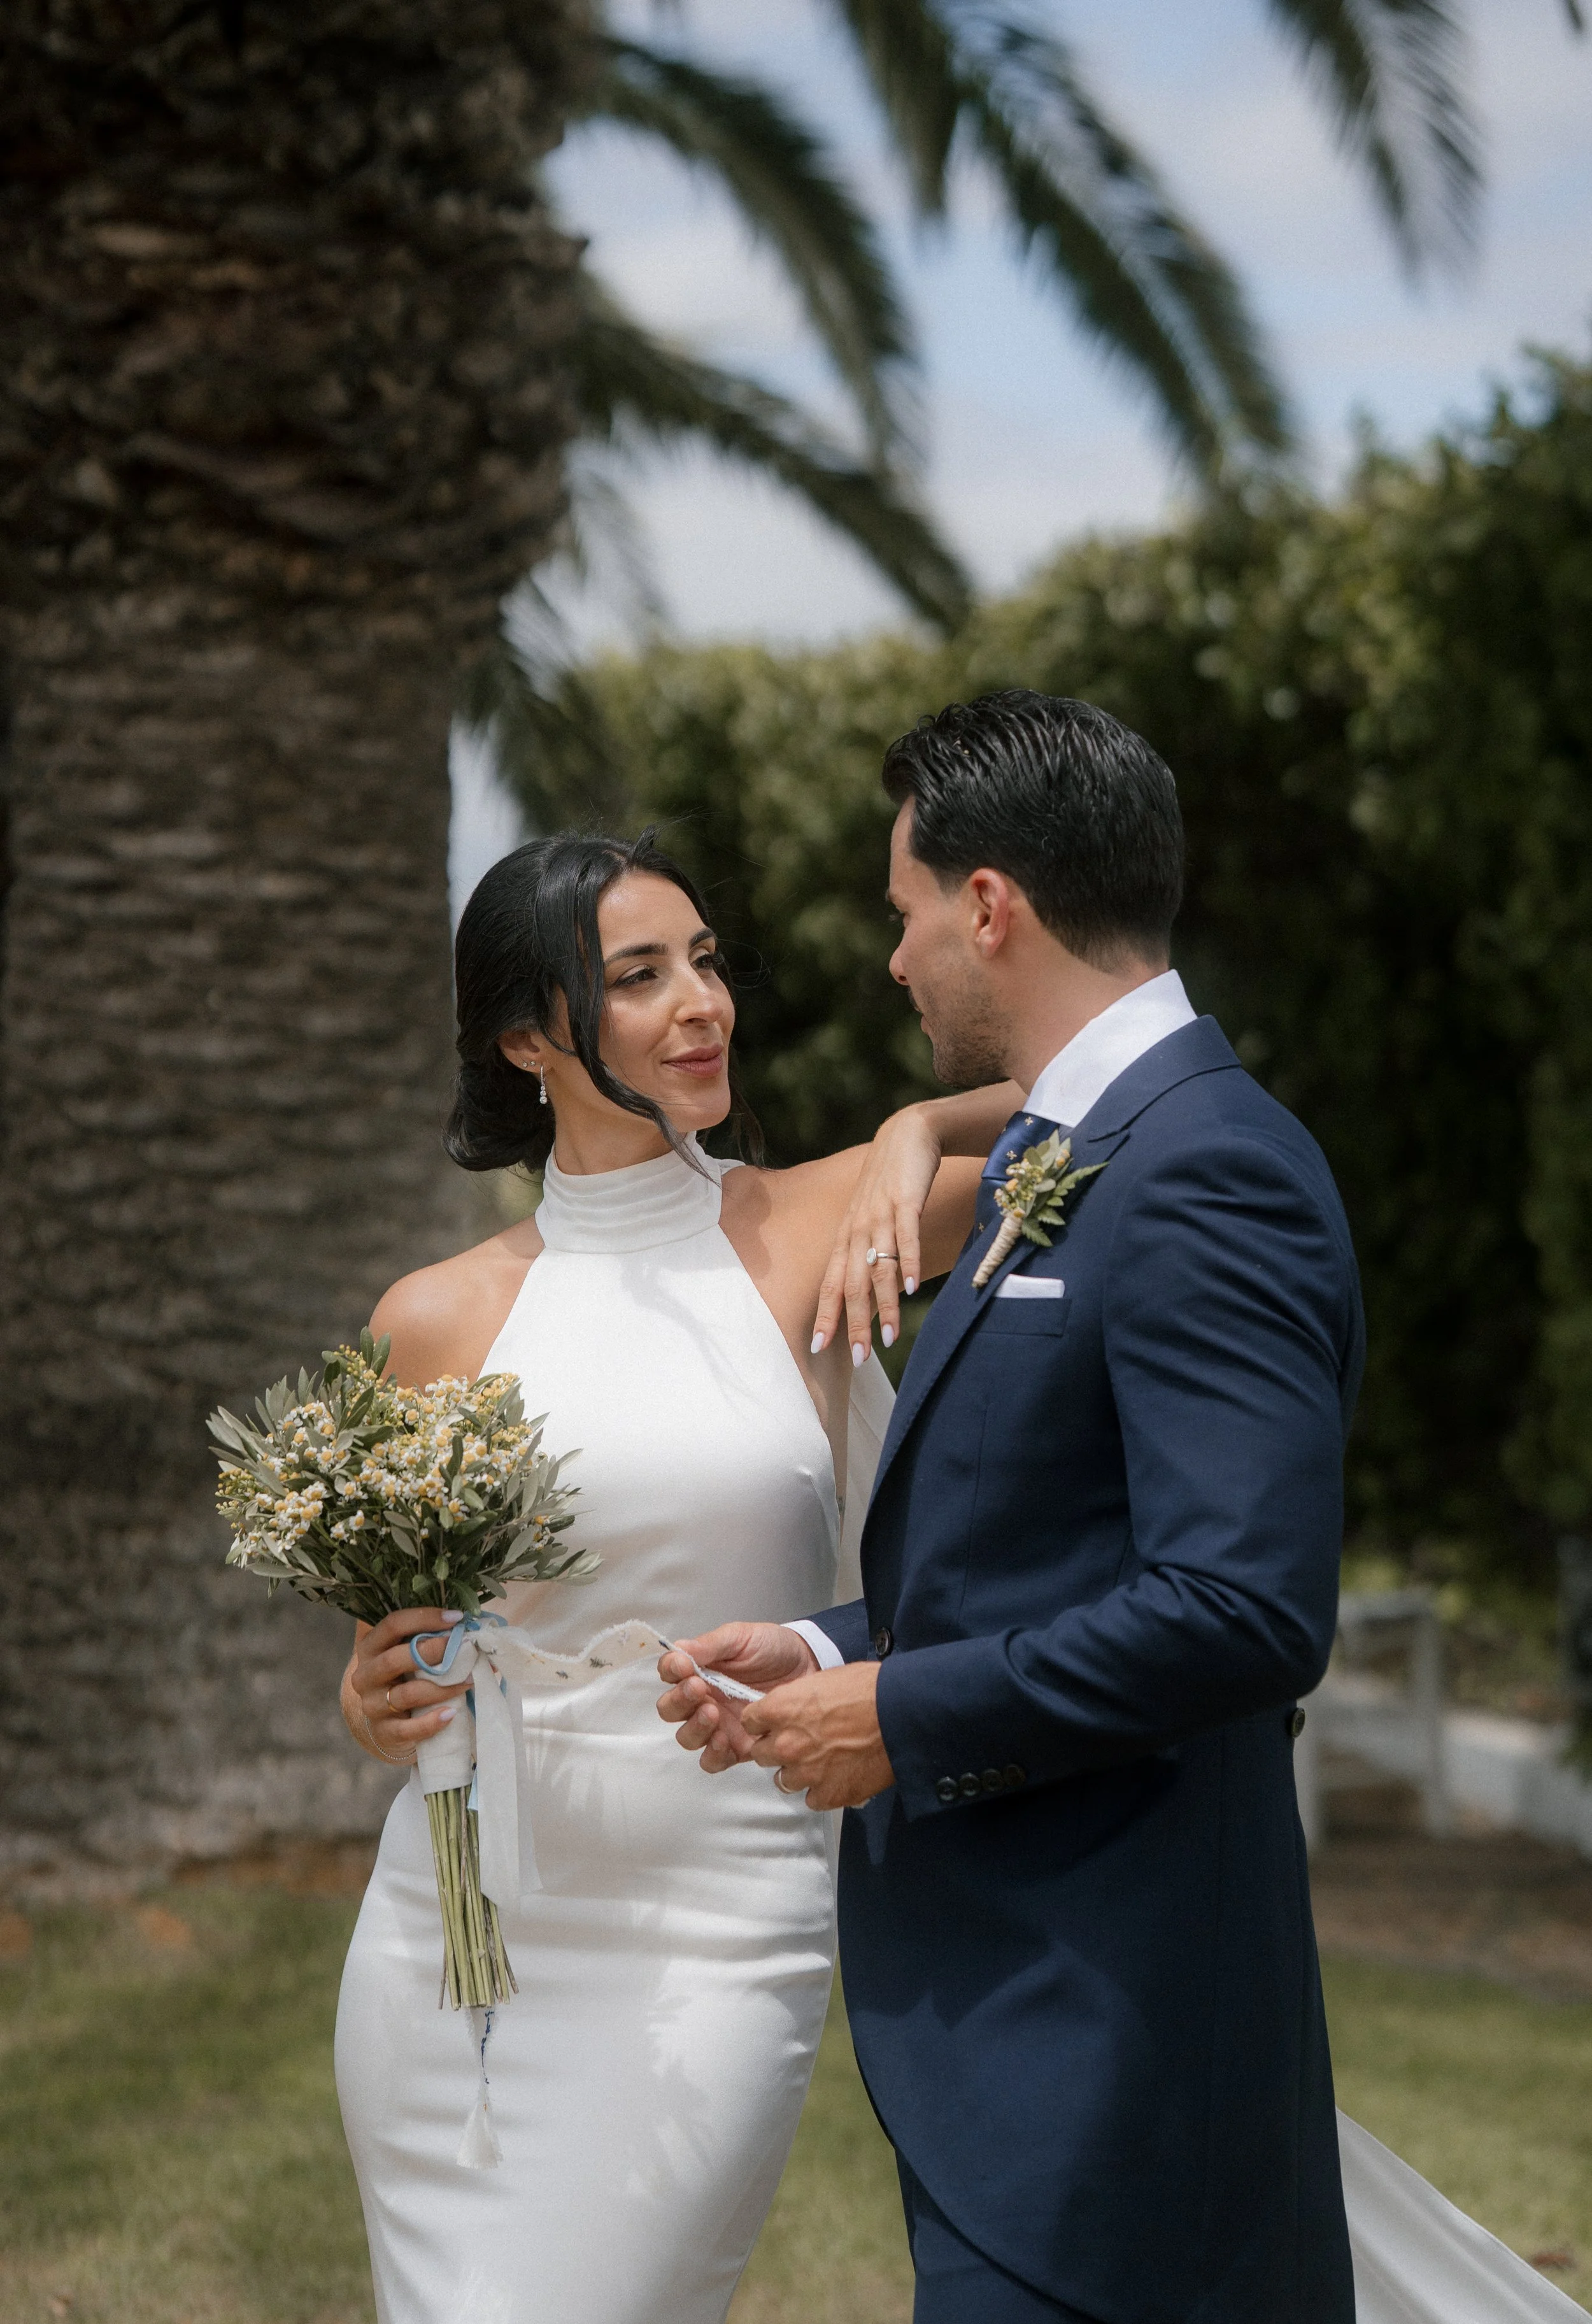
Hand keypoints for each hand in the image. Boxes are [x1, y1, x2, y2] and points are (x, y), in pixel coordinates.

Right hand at [344, 1606, 470, 1763]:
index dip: (424, 1618)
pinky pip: (407, 1729)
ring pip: (406, 1695)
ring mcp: (372, 1705)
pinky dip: (430, 1722)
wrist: (388, 1722)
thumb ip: (430, 1640)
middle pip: (393, 1659)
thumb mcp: (410, 1655)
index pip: (392, 1625)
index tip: (455, 1618)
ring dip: (442, 1688)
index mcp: (370, 1647)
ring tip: (468, 1681)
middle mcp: (365, 1675)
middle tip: (462, 1648)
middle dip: (431, 1651)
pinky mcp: (383, 1731)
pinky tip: (450, 1714)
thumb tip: (474, 1630)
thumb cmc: (405, 1677)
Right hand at [657, 1622, 817, 1772]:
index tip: (684, 1666)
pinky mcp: (736, 1747)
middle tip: (699, 1689)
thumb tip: (677, 1649)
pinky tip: (723, 1739)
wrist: (809, 1666)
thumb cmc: (772, 1648)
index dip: (670, 1671)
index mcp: (699, 1670)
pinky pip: (713, 1761)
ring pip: (688, 1738)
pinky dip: (712, 1753)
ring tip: (713, 1713)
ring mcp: (718, 1725)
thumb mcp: (741, 1637)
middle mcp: (703, 1699)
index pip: (669, 1673)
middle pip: (670, 1710)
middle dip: (679, 1701)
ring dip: (694, 1728)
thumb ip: (711, 1645)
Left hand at [742, 1664, 893, 1809]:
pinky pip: (811, 1799)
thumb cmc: (869, 1690)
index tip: (773, 1723)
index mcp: (781, 1709)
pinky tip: (837, 1777)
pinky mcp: (828, 1795)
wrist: (900, 1716)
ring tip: (820, 1762)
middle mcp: (786, 1744)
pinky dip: (822, 1790)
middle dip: (776, 1748)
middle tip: (799, 1743)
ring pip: (783, 1781)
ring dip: (797, 1772)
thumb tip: (795, 1709)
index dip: (763, 1722)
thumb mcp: (824, 1680)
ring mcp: (805, 1773)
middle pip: (761, 1754)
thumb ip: (799, 1699)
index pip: (750, 1721)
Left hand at [812, 1105, 940, 1364]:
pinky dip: (907, 1263)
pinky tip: (912, 1288)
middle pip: (852, 1283)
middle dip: (854, 1323)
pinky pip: (905, 1236)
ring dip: (884, 1305)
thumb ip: (867, 1253)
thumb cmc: (889, 1184)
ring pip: (878, 1267)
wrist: (907, 1135)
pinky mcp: (906, 1201)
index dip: (825, 1315)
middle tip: (859, 1358)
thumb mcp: (871, 1219)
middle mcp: (858, 1229)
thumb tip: (869, 1294)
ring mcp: (881, 1215)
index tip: (819, 1349)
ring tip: (890, 1339)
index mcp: (847, 1236)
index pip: (831, 1283)